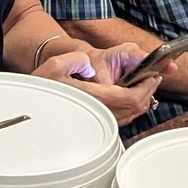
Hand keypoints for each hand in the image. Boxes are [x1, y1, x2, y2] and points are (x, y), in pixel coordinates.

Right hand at [32, 44, 160, 125]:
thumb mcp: (54, 66)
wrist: (34, 104)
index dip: (146, 87)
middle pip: (134, 109)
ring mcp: (98, 122)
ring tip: (145, 85)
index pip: (130, 98)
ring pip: (130, 116)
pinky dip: (132, 108)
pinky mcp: (96, 126)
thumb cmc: (43, 87)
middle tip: (153, 78)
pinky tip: (130, 97)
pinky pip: (122, 119)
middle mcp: (98, 114)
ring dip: (141, 100)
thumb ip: (74, 61)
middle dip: (148, 92)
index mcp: (92, 99)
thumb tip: (89, 65)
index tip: (152, 75)